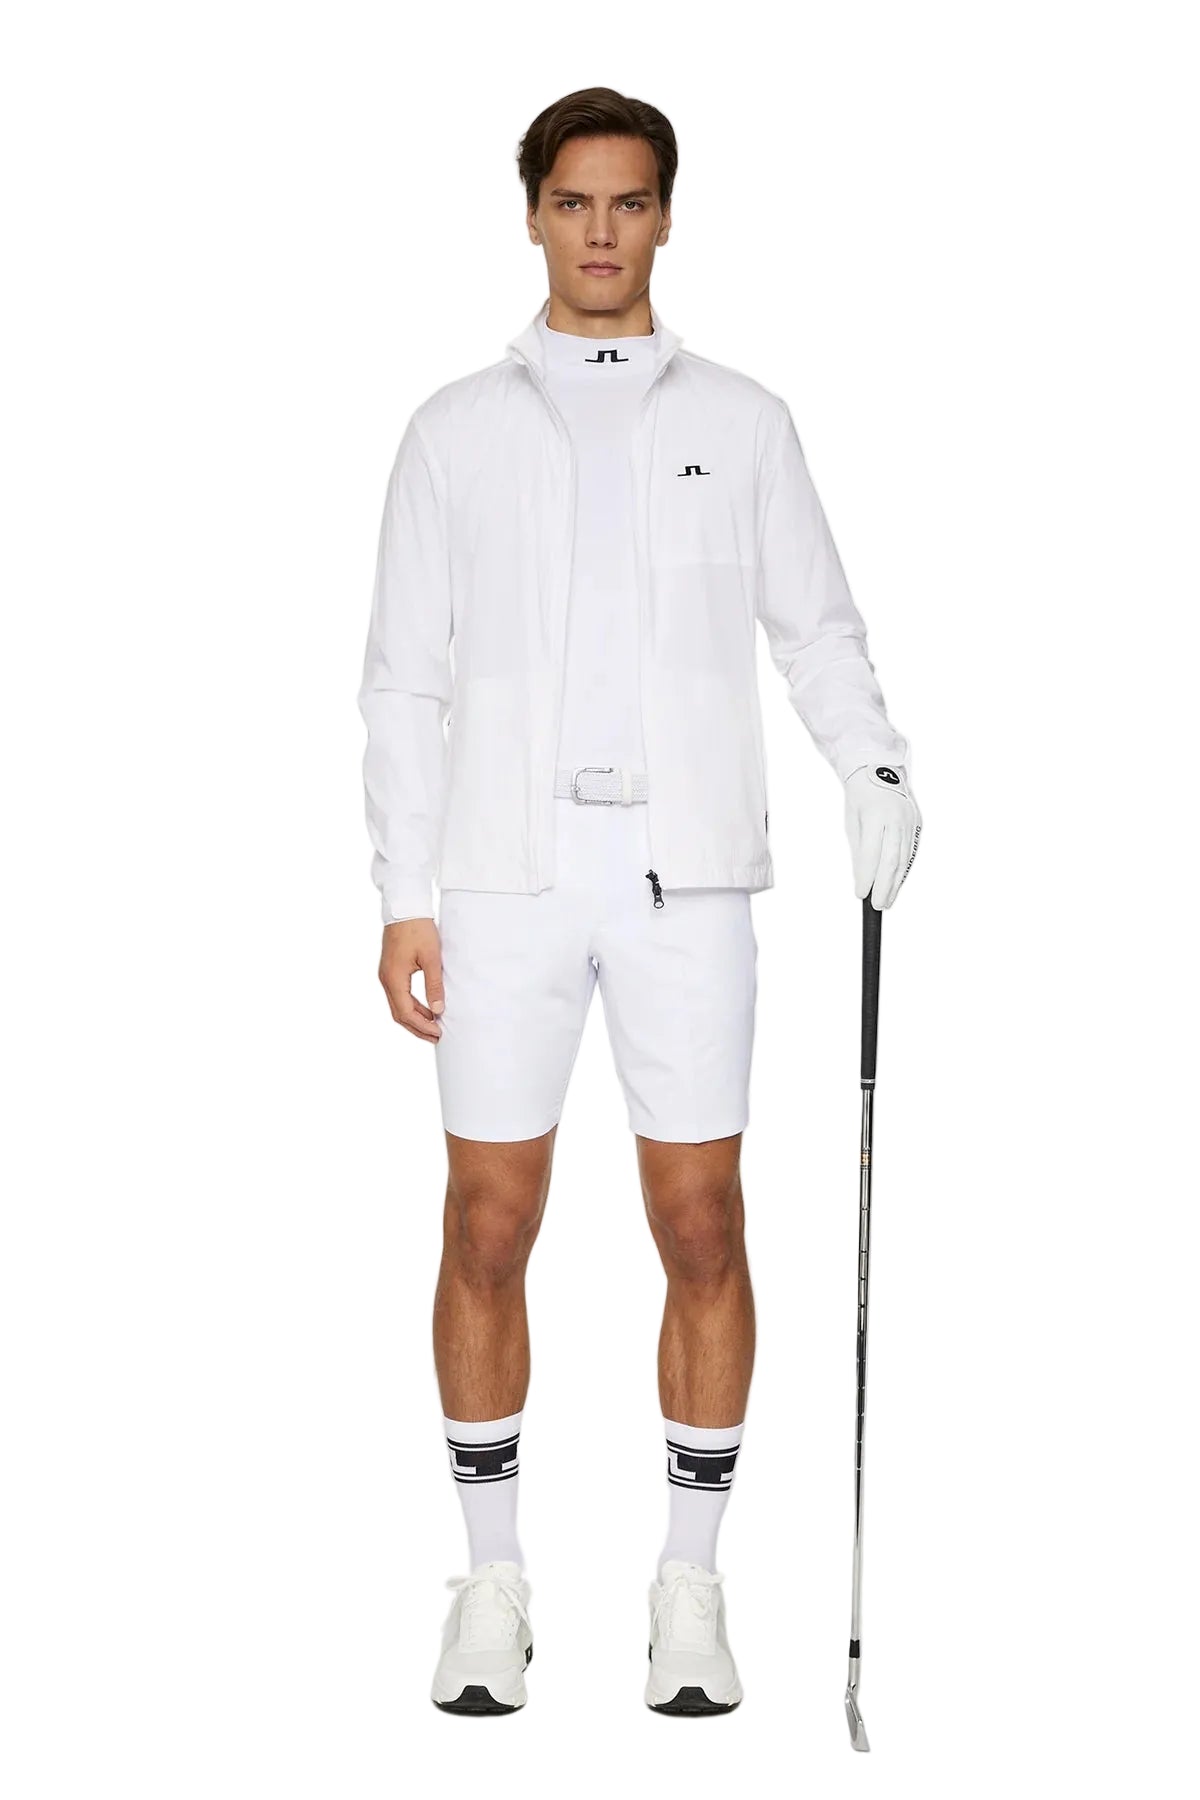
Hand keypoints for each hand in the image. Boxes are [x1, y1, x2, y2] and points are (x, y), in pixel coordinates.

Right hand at [379, 918, 444, 1041]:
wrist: (405, 908)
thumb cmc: (418, 929)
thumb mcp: (431, 958)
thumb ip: (434, 985)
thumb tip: (438, 1010)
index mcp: (394, 979)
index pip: (406, 1013)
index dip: (422, 1026)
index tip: (438, 1033)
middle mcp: (386, 980)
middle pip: (399, 1014)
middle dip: (417, 1028)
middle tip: (436, 1037)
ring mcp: (386, 976)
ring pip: (398, 1006)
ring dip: (415, 1018)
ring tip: (434, 1026)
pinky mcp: (390, 971)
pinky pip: (399, 996)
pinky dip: (412, 1006)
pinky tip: (426, 1009)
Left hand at [844, 765, 920, 909]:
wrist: (880, 769)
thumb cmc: (860, 797)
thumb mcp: (852, 822)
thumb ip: (859, 851)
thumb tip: (863, 878)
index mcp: (876, 816)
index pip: (872, 855)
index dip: (867, 877)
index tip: (861, 894)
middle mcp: (896, 819)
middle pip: (892, 860)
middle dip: (885, 886)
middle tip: (878, 905)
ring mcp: (910, 821)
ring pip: (904, 858)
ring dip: (896, 882)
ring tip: (888, 900)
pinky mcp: (918, 823)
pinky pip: (911, 851)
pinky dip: (903, 870)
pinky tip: (897, 883)